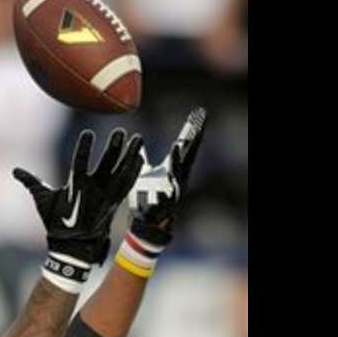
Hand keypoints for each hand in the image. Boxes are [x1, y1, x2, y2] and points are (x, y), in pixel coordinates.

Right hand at [13, 128, 144, 264]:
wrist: (73, 248)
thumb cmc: (56, 223)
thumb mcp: (43, 202)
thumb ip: (32, 183)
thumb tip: (15, 171)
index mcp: (75, 187)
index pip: (80, 163)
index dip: (84, 148)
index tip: (88, 134)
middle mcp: (94, 190)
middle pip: (106, 165)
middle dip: (113, 148)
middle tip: (120, 131)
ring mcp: (106, 197)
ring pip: (121, 172)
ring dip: (130, 156)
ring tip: (137, 139)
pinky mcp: (115, 203)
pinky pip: (127, 185)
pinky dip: (134, 171)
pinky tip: (139, 157)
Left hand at [129, 107, 206, 246]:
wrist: (145, 225)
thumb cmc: (145, 197)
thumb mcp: (143, 174)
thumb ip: (142, 158)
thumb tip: (138, 142)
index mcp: (174, 168)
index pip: (186, 145)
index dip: (192, 128)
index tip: (199, 112)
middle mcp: (178, 177)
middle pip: (187, 154)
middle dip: (193, 138)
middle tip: (197, 121)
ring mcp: (173, 191)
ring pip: (177, 172)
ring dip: (177, 159)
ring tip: (177, 145)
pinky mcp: (165, 206)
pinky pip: (165, 195)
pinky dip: (165, 188)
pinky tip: (164, 179)